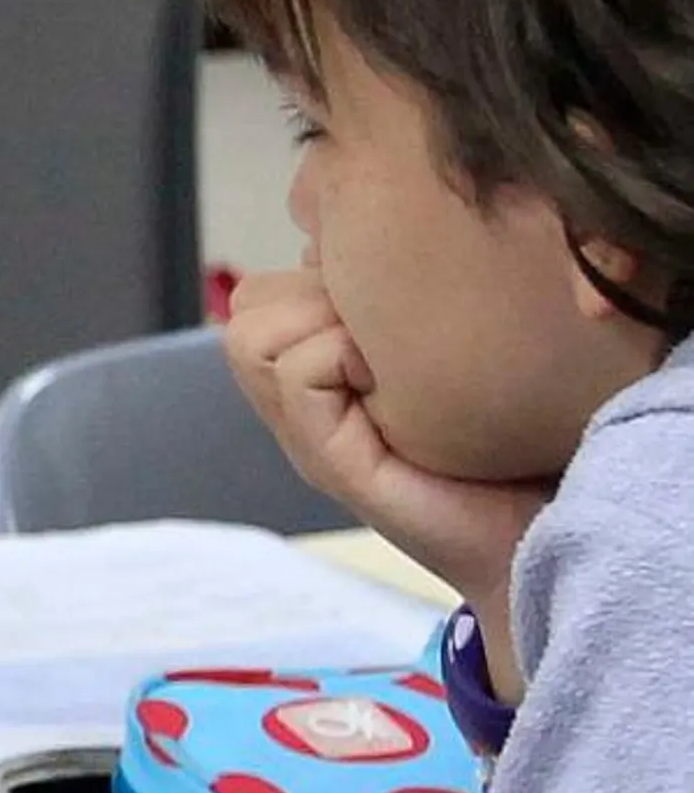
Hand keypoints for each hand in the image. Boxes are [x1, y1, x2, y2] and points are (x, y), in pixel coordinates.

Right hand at [224, 270, 550, 604]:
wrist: (544, 537)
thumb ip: (405, 311)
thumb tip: (375, 255)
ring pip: (252, 334)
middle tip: (392, 334)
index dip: (317, 275)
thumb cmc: (514, 446)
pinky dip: (345, 357)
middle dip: (317, 294)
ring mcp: (309, 439)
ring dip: (323, 323)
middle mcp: (303, 409)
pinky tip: (396, 386)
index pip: (262, 293)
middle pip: (248, 307)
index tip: (393, 307)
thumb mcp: (450, 358)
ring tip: (390, 358)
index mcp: (323, 379)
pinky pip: (297, 371)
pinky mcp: (330, 464)